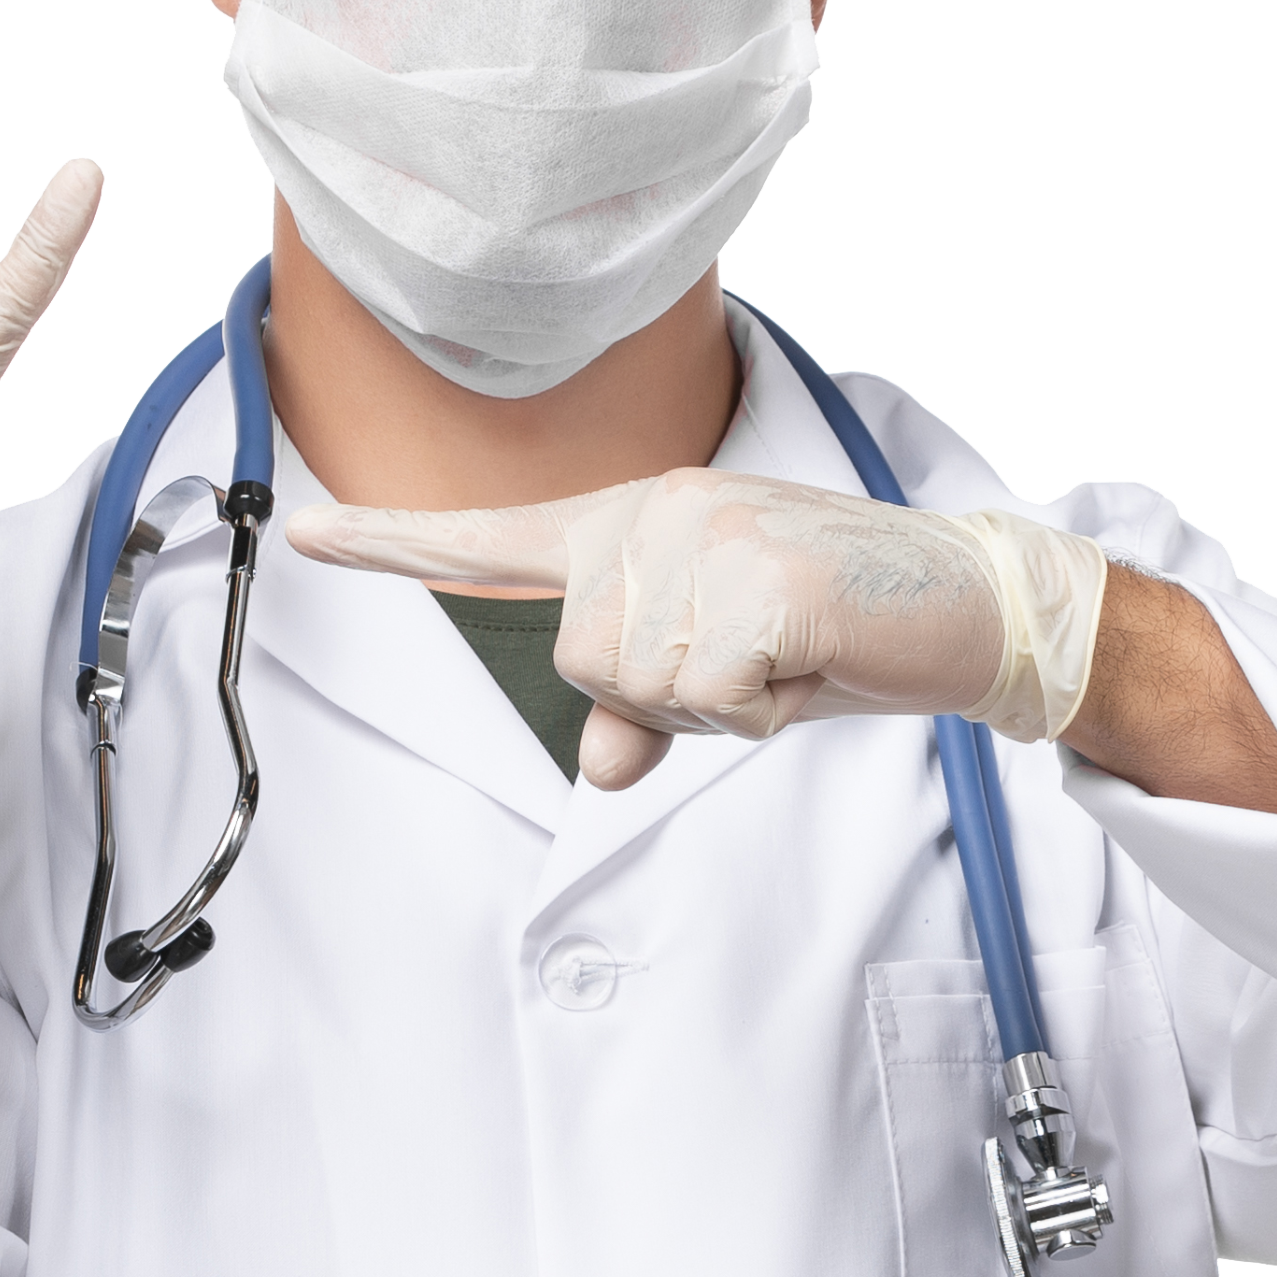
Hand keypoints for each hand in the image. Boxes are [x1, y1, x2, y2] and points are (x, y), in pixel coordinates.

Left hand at [286, 466, 1105, 789]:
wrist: (970, 601)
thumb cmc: (841, 632)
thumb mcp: (727, 676)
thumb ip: (646, 710)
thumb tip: (599, 767)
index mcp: (638, 517)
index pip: (497, 537)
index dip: (394, 544)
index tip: (306, 535)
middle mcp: (660, 509)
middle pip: (583, 664)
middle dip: (671, 697)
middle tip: (761, 660)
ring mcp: (710, 535)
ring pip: (642, 688)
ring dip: (722, 705)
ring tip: (791, 653)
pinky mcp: (763, 581)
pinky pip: (710, 701)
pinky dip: (764, 711)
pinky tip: (813, 660)